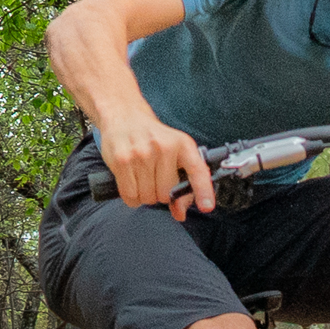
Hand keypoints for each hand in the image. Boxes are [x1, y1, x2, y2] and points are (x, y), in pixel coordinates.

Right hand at [101, 112, 217, 216]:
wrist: (124, 115)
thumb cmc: (152, 137)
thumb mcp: (174, 151)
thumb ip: (181, 182)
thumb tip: (180, 213)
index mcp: (182, 144)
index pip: (197, 170)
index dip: (203, 191)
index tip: (207, 206)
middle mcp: (163, 147)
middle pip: (165, 194)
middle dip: (160, 194)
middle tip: (155, 179)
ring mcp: (141, 154)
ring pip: (147, 197)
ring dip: (144, 195)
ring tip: (142, 177)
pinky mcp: (122, 160)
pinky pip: (130, 196)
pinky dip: (131, 197)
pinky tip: (132, 182)